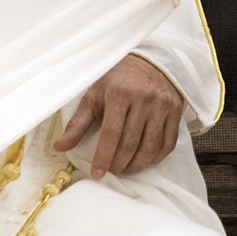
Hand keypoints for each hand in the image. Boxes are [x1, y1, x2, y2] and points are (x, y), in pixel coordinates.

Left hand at [54, 54, 183, 178]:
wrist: (148, 62)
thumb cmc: (117, 80)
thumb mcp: (94, 95)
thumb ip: (78, 123)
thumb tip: (60, 147)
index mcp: (120, 93)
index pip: (111, 134)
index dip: (103, 157)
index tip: (97, 173)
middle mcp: (144, 98)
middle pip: (130, 143)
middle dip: (119, 163)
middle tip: (111, 171)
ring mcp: (162, 105)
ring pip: (150, 146)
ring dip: (137, 165)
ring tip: (126, 169)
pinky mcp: (175, 111)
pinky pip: (168, 142)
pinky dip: (156, 157)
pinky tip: (145, 161)